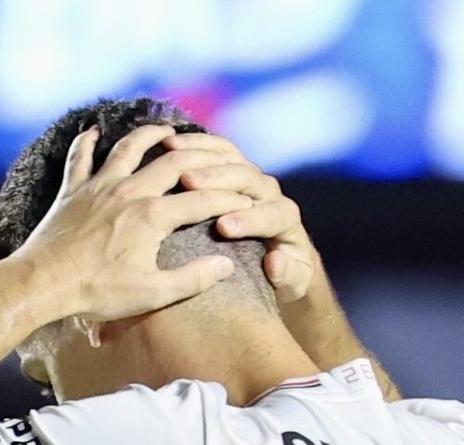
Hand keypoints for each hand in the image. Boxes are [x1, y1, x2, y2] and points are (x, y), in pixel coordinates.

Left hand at [12, 125, 253, 322]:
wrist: (42, 284)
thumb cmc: (98, 292)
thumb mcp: (153, 293)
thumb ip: (193, 278)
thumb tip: (227, 265)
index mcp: (152, 217)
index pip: (202, 201)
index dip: (229, 199)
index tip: (247, 199)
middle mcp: (129, 191)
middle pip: (172, 163)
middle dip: (200, 157)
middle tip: (215, 155)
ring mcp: (98, 186)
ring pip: (128, 148)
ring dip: (149, 135)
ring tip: (164, 130)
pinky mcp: (72, 190)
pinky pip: (80, 156)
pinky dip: (87, 142)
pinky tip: (93, 131)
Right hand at [162, 131, 321, 304]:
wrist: (285, 257)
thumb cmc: (285, 274)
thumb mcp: (292, 282)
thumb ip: (288, 274)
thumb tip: (275, 261)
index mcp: (286, 218)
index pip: (271, 214)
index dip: (248, 219)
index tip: (223, 227)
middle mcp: (270, 192)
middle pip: (248, 177)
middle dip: (219, 179)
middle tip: (188, 183)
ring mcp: (251, 177)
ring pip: (230, 157)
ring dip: (201, 153)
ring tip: (172, 152)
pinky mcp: (235, 168)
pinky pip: (217, 149)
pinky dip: (196, 143)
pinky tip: (171, 143)